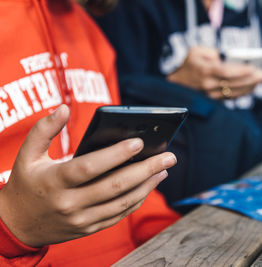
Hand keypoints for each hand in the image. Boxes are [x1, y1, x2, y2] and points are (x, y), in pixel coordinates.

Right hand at [0, 105, 176, 246]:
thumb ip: (44, 129)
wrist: (16, 224)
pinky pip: (118, 215)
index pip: (89, 167)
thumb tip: (62, 108)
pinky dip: (137, 200)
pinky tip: (149, 186)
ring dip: (147, 186)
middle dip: (146, 170)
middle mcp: (70, 203)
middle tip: (169, 157)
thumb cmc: (26, 183)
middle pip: (114, 186)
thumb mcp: (27, 154)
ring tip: (164, 169)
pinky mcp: (88, 228)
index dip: (115, 155)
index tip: (139, 142)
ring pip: (122, 203)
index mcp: (55, 182)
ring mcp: (81, 219)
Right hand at [167, 46, 261, 98]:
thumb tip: (224, 59)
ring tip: (260, 81)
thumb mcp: (196, 50)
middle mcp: (208, 85)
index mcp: (205, 71)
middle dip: (250, 80)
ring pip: (233, 93)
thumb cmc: (189, 63)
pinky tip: (251, 88)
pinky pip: (230, 97)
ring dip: (249, 88)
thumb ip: (211, 52)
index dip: (241, 71)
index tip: (253, 69)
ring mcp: (210, 95)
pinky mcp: (213, 100)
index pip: (226, 72)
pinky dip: (242, 93)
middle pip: (233, 84)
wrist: (176, 81)